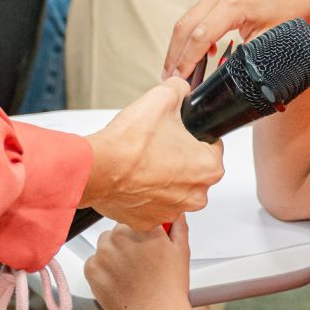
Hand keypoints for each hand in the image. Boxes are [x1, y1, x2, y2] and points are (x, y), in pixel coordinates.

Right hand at [82, 78, 224, 228]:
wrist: (96, 168)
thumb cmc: (129, 143)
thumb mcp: (162, 98)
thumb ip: (180, 88)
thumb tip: (182, 88)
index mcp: (207, 168)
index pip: (213, 147)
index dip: (197, 137)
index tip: (182, 135)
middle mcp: (195, 195)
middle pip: (195, 171)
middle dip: (181, 158)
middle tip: (159, 145)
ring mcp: (171, 211)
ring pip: (174, 189)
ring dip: (164, 177)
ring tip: (144, 161)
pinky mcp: (148, 221)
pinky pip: (153, 205)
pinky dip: (145, 193)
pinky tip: (133, 178)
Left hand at [85, 215, 194, 309]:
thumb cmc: (170, 289)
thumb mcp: (181, 251)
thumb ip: (178, 226)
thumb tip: (176, 213)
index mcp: (143, 226)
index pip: (138, 215)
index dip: (143, 226)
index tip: (147, 237)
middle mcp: (120, 235)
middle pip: (120, 228)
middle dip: (128, 239)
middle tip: (141, 259)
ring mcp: (104, 252)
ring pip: (106, 243)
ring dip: (114, 251)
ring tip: (129, 271)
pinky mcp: (91, 269)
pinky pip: (94, 261)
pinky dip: (102, 268)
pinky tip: (119, 280)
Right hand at [163, 0, 309, 77]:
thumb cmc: (295, 11)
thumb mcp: (271, 39)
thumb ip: (246, 57)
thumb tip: (224, 76)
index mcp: (234, 3)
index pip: (199, 36)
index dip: (186, 61)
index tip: (178, 81)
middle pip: (185, 25)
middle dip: (175, 55)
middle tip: (168, 79)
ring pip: (189, 17)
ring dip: (181, 44)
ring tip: (177, 69)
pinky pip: (199, 10)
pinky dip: (193, 30)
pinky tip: (197, 52)